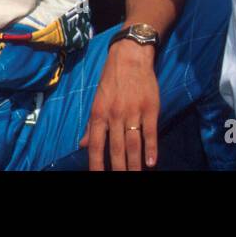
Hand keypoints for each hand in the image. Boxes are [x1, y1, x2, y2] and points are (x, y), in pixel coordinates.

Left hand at [81, 39, 159, 170]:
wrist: (130, 56)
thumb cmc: (111, 79)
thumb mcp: (97, 100)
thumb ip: (92, 125)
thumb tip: (84, 145)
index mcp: (99, 113)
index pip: (96, 145)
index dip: (96, 165)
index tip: (98, 178)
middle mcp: (115, 115)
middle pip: (116, 149)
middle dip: (118, 169)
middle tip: (121, 181)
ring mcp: (133, 112)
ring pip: (133, 144)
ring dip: (134, 164)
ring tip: (136, 176)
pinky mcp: (150, 108)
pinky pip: (150, 132)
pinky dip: (151, 149)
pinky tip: (151, 162)